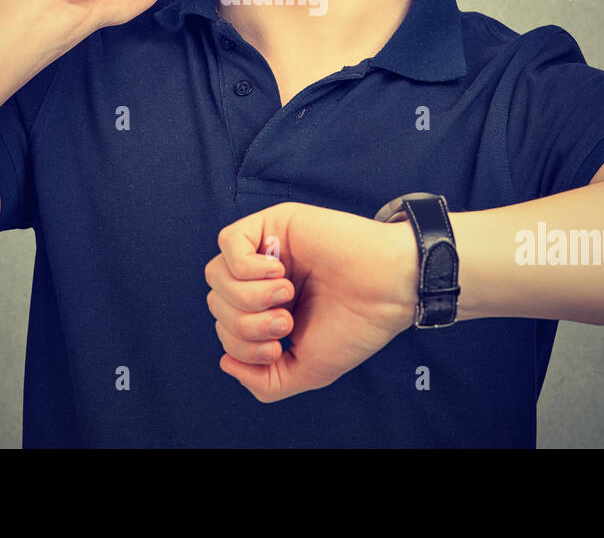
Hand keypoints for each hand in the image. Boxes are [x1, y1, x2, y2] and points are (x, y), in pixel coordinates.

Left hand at [204, 201, 418, 402]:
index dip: (241, 346)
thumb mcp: (306, 370)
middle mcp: (261, 278)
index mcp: (267, 309)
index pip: (225, 327)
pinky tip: (280, 274)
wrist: (387, 290)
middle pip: (217, 303)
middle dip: (246, 325)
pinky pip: (229, 242)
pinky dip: (246, 268)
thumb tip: (225, 363)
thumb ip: (264, 380)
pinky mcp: (273, 223)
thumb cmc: (355, 326)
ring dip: (248, 297)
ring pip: (216, 274)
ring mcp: (265, 249)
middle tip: (287, 322)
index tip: (280, 348)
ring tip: (287, 297)